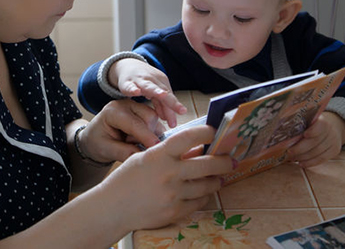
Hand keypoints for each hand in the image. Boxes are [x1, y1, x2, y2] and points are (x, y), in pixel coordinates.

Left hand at [77, 99, 165, 163]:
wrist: (95, 138)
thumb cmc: (97, 143)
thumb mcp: (106, 150)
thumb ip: (124, 152)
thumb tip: (144, 155)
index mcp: (112, 111)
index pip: (134, 123)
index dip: (146, 137)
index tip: (155, 149)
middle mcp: (126, 104)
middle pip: (149, 117)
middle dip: (147, 135)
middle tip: (131, 144)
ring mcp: (135, 106)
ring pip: (154, 119)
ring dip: (150, 133)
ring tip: (132, 141)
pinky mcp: (142, 111)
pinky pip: (155, 122)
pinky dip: (152, 132)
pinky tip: (139, 138)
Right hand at [97, 125, 233, 230]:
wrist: (113, 207)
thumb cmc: (127, 179)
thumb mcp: (144, 159)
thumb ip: (169, 153)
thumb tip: (195, 149)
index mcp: (159, 155)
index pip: (189, 137)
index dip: (206, 132)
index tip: (215, 131)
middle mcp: (169, 173)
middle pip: (207, 164)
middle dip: (224, 161)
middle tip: (231, 159)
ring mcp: (173, 194)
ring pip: (207, 185)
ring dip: (217, 180)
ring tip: (220, 177)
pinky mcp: (175, 211)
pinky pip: (199, 202)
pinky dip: (204, 196)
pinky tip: (204, 191)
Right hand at [110, 58, 186, 127]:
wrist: (128, 65)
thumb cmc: (144, 81)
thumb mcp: (154, 94)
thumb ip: (162, 106)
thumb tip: (170, 121)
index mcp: (162, 84)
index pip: (170, 99)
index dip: (174, 110)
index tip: (175, 124)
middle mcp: (153, 81)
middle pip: (164, 92)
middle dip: (172, 101)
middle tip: (181, 110)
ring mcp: (140, 80)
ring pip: (149, 86)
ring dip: (156, 91)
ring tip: (162, 95)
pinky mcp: (127, 82)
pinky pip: (130, 86)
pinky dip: (133, 88)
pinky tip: (135, 92)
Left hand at [287, 111, 344, 167]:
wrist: (332, 128)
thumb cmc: (312, 124)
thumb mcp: (307, 120)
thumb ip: (298, 124)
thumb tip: (281, 132)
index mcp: (322, 120)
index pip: (320, 125)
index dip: (313, 130)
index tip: (305, 134)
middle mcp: (330, 130)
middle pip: (316, 141)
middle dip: (301, 148)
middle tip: (289, 152)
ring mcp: (333, 141)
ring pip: (318, 152)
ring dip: (304, 157)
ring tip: (293, 158)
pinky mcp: (335, 150)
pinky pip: (322, 159)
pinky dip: (310, 162)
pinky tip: (301, 164)